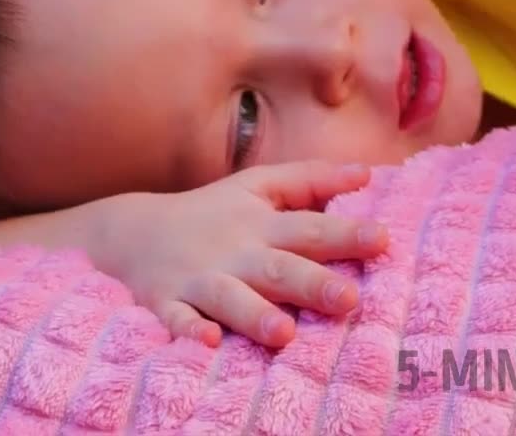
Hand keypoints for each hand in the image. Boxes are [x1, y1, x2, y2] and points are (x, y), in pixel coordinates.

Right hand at [91, 161, 388, 347]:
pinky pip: (177, 319)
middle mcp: (235, 251)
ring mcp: (199, 278)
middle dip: (312, 284)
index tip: (383, 240)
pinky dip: (188, 330)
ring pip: (229, 298)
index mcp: (262, 224)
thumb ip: (312, 179)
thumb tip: (367, 173)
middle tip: (350, 299)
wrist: (133, 231)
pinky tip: (207, 341)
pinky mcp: (165, 302)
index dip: (347, 233)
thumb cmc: (213, 211)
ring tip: (285, 333)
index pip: (310, 227)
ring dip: (255, 314)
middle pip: (277, 268)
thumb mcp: (260, 185)